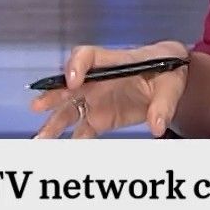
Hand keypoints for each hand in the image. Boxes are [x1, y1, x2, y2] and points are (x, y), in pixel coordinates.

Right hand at [30, 40, 188, 138]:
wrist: (169, 82)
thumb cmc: (168, 72)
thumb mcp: (171, 84)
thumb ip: (163, 105)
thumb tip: (157, 126)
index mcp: (113, 62)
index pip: (87, 56)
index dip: (75, 66)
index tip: (72, 81)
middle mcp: (97, 80)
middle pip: (68, 85)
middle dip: (52, 95)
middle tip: (38, 106)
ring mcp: (96, 99)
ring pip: (69, 110)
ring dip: (54, 123)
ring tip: (41, 139)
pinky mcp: (100, 118)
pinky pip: (82, 130)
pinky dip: (72, 142)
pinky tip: (61, 153)